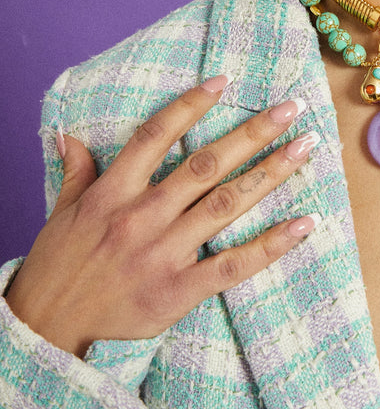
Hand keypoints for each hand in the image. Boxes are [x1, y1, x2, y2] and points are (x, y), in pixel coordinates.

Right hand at [5, 77, 318, 356]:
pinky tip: (304, 224)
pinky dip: (271, 245)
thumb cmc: (58, 266)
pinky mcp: (178, 290)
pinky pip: (232, 264)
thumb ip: (77, 171)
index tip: (225, 80)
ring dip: (269, 174)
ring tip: (304, 147)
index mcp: (113, 192)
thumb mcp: (62, 211)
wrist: (46, 328)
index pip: (157, 135)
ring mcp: (163, 253)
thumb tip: (70, 135)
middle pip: (206, 164)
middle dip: (252, 132)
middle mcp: (142, 216)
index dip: (191, 104)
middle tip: (291, 109)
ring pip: (225, 204)